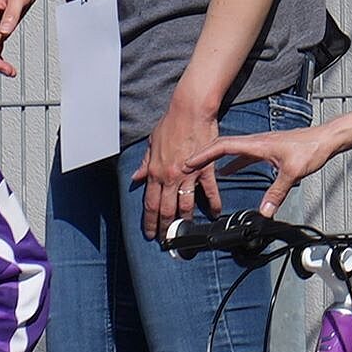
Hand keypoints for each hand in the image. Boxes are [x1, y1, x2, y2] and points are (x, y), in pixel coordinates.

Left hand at [136, 93, 224, 240]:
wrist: (190, 112)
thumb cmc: (171, 125)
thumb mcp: (151, 144)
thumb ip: (145, 164)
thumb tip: (136, 177)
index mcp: (155, 172)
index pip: (150, 203)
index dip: (150, 221)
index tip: (151, 232)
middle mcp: (170, 176)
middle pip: (166, 208)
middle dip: (165, 226)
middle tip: (166, 239)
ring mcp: (189, 174)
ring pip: (186, 204)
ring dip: (185, 220)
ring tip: (186, 231)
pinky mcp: (206, 168)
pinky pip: (210, 190)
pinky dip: (213, 203)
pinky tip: (215, 213)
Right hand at [190, 122, 346, 216]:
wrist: (326, 139)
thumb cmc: (311, 149)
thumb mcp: (293, 172)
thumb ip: (277, 192)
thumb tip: (264, 211)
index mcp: (257, 144)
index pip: (223, 146)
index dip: (203, 155)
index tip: (187, 162)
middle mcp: (256, 142)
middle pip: (221, 147)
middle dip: (202, 157)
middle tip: (184, 167)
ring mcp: (261, 146)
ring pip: (231, 151)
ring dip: (215, 160)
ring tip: (199, 170)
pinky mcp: (267, 150)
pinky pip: (243, 156)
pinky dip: (231, 164)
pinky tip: (227, 171)